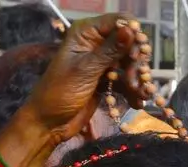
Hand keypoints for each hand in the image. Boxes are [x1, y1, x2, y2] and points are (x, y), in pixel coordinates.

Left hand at [25, 14, 150, 142]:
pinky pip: (125, 80)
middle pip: (128, 43)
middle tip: (135, 80)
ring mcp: (101, 62)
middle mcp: (95, 43)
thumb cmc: (59, 93)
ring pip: (129, 63)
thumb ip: (109, 50)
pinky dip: (132, 90)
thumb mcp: (85, 70)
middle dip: (135, 62)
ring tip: (140, 95)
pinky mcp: (106, 80)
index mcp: (85, 33)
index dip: (132, 34)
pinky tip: (137, 102)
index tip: (136, 54)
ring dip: (137, 79)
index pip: (118, 21)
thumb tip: (131, 30)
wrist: (48, 124)